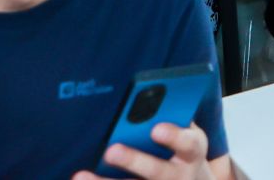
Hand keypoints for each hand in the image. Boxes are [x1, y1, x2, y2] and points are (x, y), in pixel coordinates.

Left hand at [73, 121, 220, 179]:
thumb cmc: (184, 148)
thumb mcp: (187, 133)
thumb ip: (173, 118)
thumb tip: (146, 100)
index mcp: (192, 152)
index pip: (188, 144)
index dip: (174, 137)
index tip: (156, 129)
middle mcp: (179, 176)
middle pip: (155, 170)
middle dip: (133, 160)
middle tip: (111, 150)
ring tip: (81, 175)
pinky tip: (81, 179)